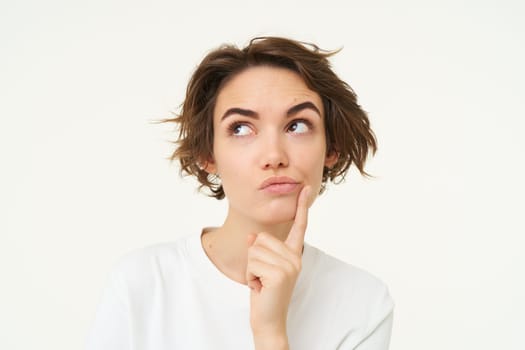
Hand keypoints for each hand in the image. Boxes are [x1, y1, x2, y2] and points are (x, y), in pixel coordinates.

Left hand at [246, 186, 310, 341]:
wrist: (268, 320)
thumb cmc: (265, 293)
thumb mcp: (261, 266)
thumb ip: (260, 249)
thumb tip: (252, 236)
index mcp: (293, 254)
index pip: (299, 226)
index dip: (301, 206)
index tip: (306, 188)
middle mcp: (295, 258)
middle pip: (261, 239)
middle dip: (253, 258)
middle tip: (262, 277)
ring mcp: (290, 266)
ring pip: (254, 250)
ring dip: (251, 268)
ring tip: (261, 282)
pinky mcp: (280, 274)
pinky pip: (253, 263)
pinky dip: (250, 277)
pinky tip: (260, 287)